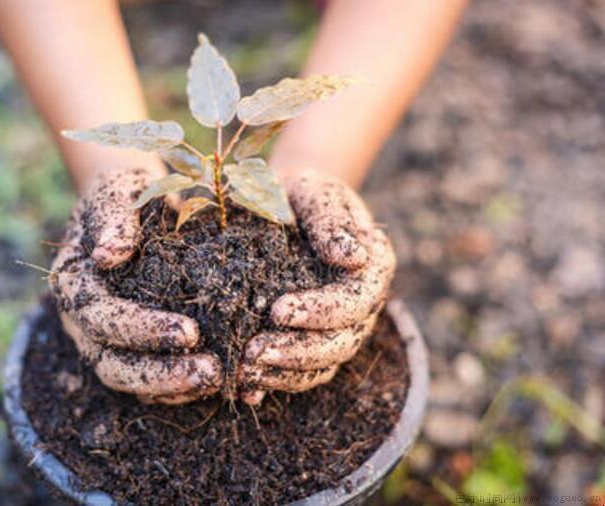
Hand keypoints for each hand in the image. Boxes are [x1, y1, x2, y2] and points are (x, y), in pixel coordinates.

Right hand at [50, 169, 222, 403]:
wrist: (135, 203)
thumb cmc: (129, 193)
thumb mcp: (120, 192)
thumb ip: (113, 218)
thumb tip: (108, 255)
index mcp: (73, 282)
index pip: (101, 318)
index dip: (142, 330)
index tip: (191, 332)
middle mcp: (81, 320)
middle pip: (111, 363)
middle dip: (160, 373)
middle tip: (211, 373)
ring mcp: (102, 340)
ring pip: (128, 380)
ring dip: (171, 387)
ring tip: (218, 380)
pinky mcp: (129, 349)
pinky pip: (148, 381)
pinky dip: (177, 387)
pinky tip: (216, 381)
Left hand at [239, 171, 395, 404]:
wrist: (287, 207)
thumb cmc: (302, 195)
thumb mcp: (316, 194)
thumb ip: (332, 221)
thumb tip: (352, 256)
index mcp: (373, 267)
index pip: (353, 301)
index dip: (320, 312)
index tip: (278, 310)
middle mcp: (363, 305)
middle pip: (340, 343)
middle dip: (297, 352)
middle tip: (253, 353)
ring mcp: (340, 329)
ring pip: (322, 365)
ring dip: (285, 373)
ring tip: (245, 371)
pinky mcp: (313, 342)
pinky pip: (302, 372)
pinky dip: (276, 382)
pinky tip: (247, 389)